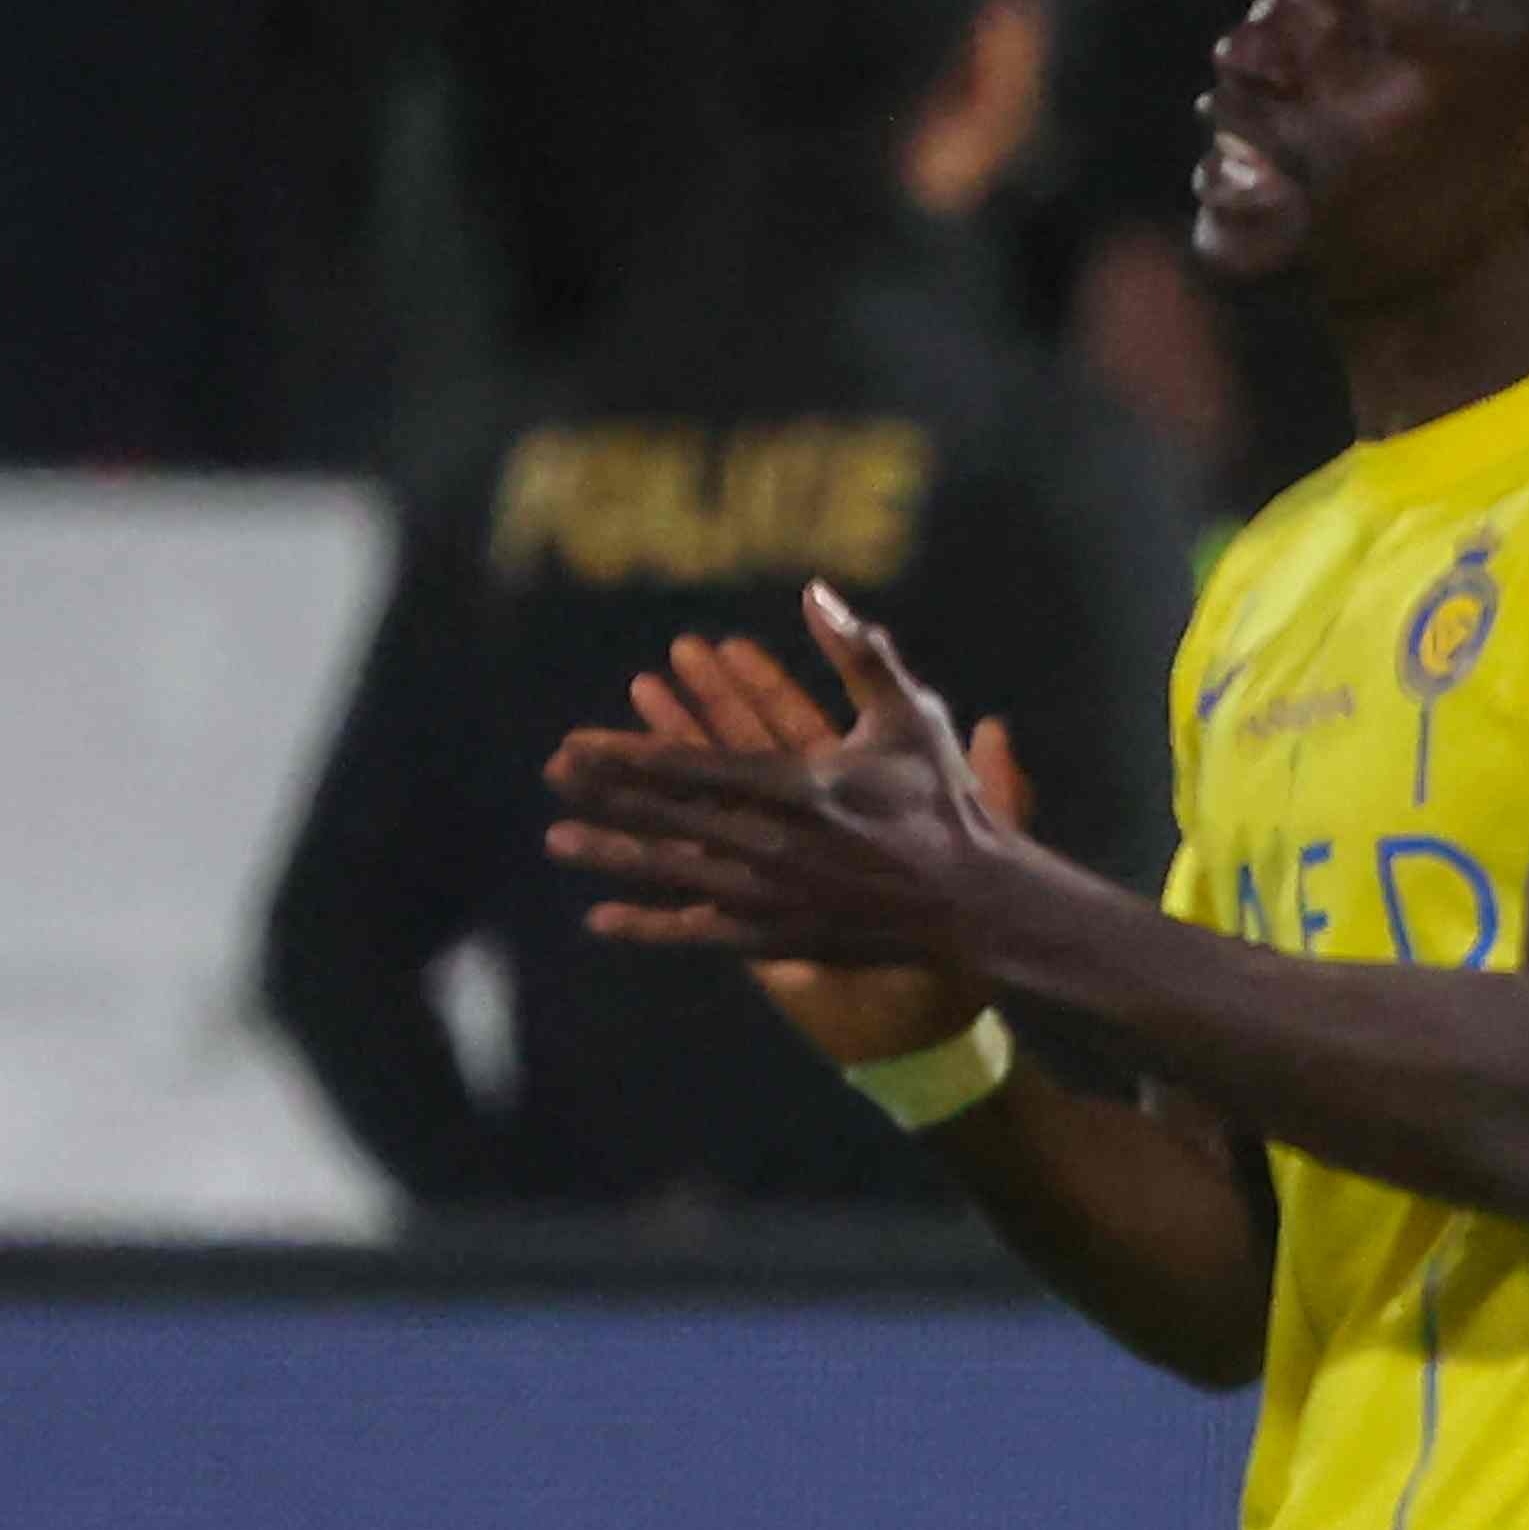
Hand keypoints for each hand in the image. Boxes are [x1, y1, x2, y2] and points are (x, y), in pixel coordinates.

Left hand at [546, 586, 1041, 998]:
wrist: (978, 901)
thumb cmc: (944, 802)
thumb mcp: (911, 716)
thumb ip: (861, 654)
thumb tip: (817, 591)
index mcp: (801, 787)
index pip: (694, 768)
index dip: (630, 756)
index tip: (578, 744)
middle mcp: (775, 844)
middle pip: (670, 816)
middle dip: (606, 793)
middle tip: (551, 775)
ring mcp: (773, 897)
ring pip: (676, 872)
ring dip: (613, 853)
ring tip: (557, 839)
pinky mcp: (781, 938)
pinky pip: (701, 933)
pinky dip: (651, 927)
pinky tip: (603, 921)